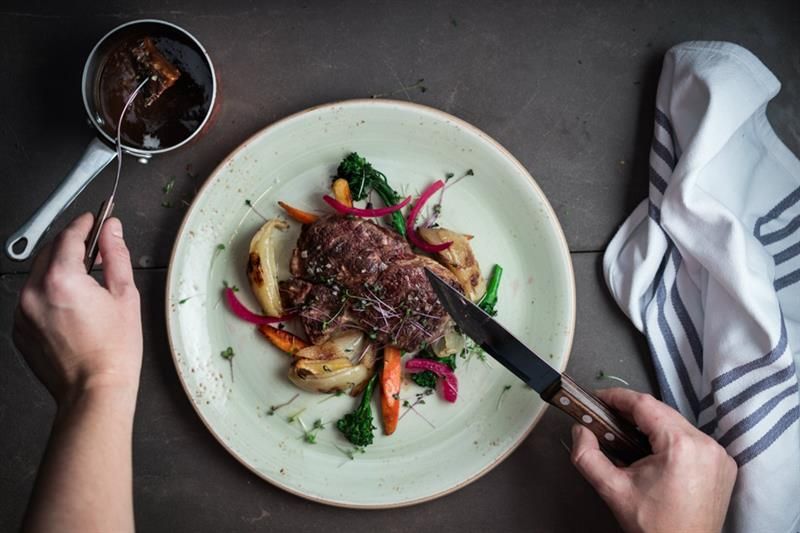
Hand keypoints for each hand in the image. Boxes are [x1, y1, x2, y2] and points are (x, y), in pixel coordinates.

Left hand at [13, 213, 142, 405]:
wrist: (94, 390)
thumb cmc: (113, 351)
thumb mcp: (125, 295)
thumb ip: (116, 255)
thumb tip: (111, 230)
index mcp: (62, 281)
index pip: (69, 236)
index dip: (85, 223)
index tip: (94, 219)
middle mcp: (35, 293)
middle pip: (50, 251)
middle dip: (72, 244)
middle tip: (95, 249)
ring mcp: (23, 312)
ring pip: (38, 274)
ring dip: (59, 268)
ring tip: (86, 282)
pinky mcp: (19, 329)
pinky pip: (32, 298)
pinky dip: (49, 292)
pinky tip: (72, 305)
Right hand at [570, 388, 736, 532]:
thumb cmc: (654, 526)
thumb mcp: (612, 490)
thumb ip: (587, 456)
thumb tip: (579, 431)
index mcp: (680, 446)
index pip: (645, 404)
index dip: (618, 397)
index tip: (599, 398)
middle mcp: (705, 444)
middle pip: (662, 412)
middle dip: (633, 411)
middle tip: (608, 418)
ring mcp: (719, 454)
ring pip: (677, 423)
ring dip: (652, 424)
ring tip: (628, 435)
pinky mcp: (724, 464)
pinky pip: (693, 438)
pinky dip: (671, 438)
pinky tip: (654, 451)